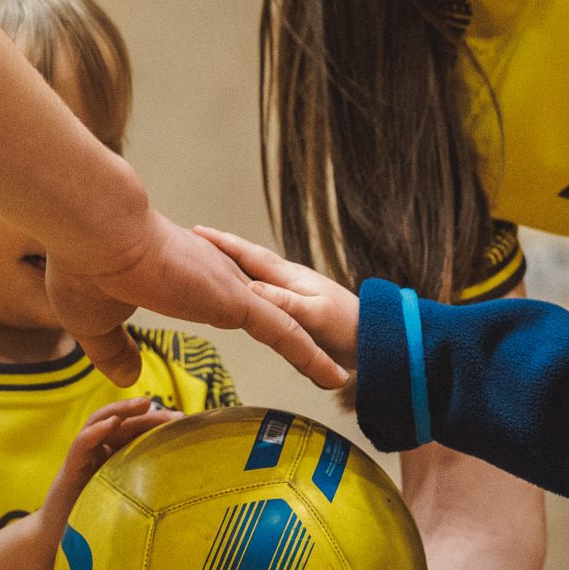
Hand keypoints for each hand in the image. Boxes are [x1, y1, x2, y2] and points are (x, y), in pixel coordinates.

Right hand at [27, 397, 176, 569]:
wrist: (61, 543)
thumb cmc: (97, 524)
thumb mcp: (129, 504)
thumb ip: (149, 491)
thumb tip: (189, 490)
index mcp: (114, 457)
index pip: (136, 431)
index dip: (158, 423)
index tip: (184, 420)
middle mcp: (99, 453)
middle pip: (123, 424)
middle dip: (147, 415)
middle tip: (173, 414)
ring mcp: (83, 458)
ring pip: (99, 423)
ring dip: (120, 411)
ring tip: (142, 403)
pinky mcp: (69, 469)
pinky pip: (80, 444)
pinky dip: (94, 432)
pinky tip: (110, 424)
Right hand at [47, 210, 347, 392]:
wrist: (93, 232)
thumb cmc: (82, 267)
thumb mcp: (94, 322)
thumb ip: (114, 350)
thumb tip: (129, 378)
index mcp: (185, 279)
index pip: (225, 299)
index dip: (245, 312)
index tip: (258, 325)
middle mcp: (215, 278)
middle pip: (266, 310)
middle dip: (292, 331)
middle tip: (317, 355)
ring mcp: (228, 287)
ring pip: (282, 324)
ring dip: (309, 350)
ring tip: (336, 375)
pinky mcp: (235, 299)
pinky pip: (284, 333)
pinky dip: (308, 356)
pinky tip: (331, 377)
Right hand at [193, 225, 359, 372]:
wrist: (376, 337)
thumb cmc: (348, 328)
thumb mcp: (314, 316)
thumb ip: (283, 303)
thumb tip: (247, 290)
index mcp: (289, 277)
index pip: (251, 255)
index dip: (224, 243)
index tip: (198, 232)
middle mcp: (287, 278)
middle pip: (247, 259)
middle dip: (221, 247)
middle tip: (192, 239)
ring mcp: (291, 290)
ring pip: (253, 273)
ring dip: (230, 263)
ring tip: (204, 259)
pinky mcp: (294, 304)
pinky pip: (261, 289)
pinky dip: (244, 282)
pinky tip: (234, 289)